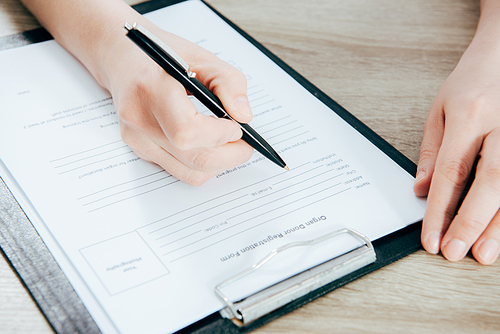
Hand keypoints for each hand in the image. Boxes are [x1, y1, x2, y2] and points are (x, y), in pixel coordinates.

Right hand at [101, 24, 253, 185]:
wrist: (123, 59)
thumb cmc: (162, 56)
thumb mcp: (202, 57)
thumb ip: (229, 84)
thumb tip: (244, 117)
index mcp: (152, 90)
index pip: (188, 131)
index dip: (220, 135)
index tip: (237, 127)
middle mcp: (139, 120)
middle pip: (194, 159)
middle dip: (229, 156)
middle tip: (245, 144)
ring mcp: (138, 140)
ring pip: (189, 173)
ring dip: (218, 164)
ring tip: (228, 144)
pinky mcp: (140, 151)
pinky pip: (179, 170)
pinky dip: (201, 163)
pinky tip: (208, 144)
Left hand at [414, 30, 499, 263]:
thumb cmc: (474, 81)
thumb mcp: (440, 109)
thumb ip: (431, 151)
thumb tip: (422, 190)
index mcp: (470, 115)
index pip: (451, 172)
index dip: (440, 210)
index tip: (431, 237)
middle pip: (489, 181)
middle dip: (471, 221)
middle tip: (456, 252)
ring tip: (484, 252)